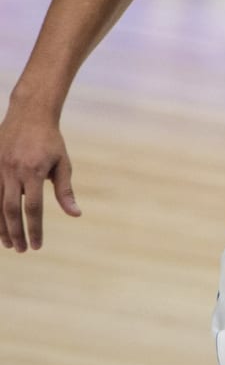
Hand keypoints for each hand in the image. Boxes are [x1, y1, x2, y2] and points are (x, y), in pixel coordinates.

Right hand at [0, 110, 80, 250]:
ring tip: (8, 244)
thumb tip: (75, 214)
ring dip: (1, 226)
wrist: (29, 115)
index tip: (37, 245)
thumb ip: (65, 190)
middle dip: (16, 233)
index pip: (33, 208)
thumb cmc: (51, 141)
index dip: (35, 229)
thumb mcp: (63, 164)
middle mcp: (13, 172)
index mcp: (34, 172)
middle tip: (22, 250)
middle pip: (11, 210)